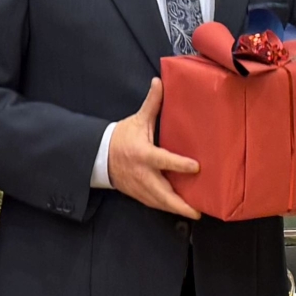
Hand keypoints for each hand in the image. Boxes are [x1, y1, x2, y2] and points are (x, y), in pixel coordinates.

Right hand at [109, 78, 199, 218]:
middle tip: (197, 210)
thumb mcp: (136, 120)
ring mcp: (140, 187)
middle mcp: (142, 174)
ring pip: (160, 203)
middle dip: (180, 204)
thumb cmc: (121, 138)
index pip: (163, 160)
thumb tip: (160, 82)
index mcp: (143, 154)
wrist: (98, 156)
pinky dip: (169, 208)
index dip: (179, 164)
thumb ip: (152, 104)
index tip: (196, 167)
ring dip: (177, 209)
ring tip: (195, 213)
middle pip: (163, 193)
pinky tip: (182, 209)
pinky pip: (156, 204)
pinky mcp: (139, 195)